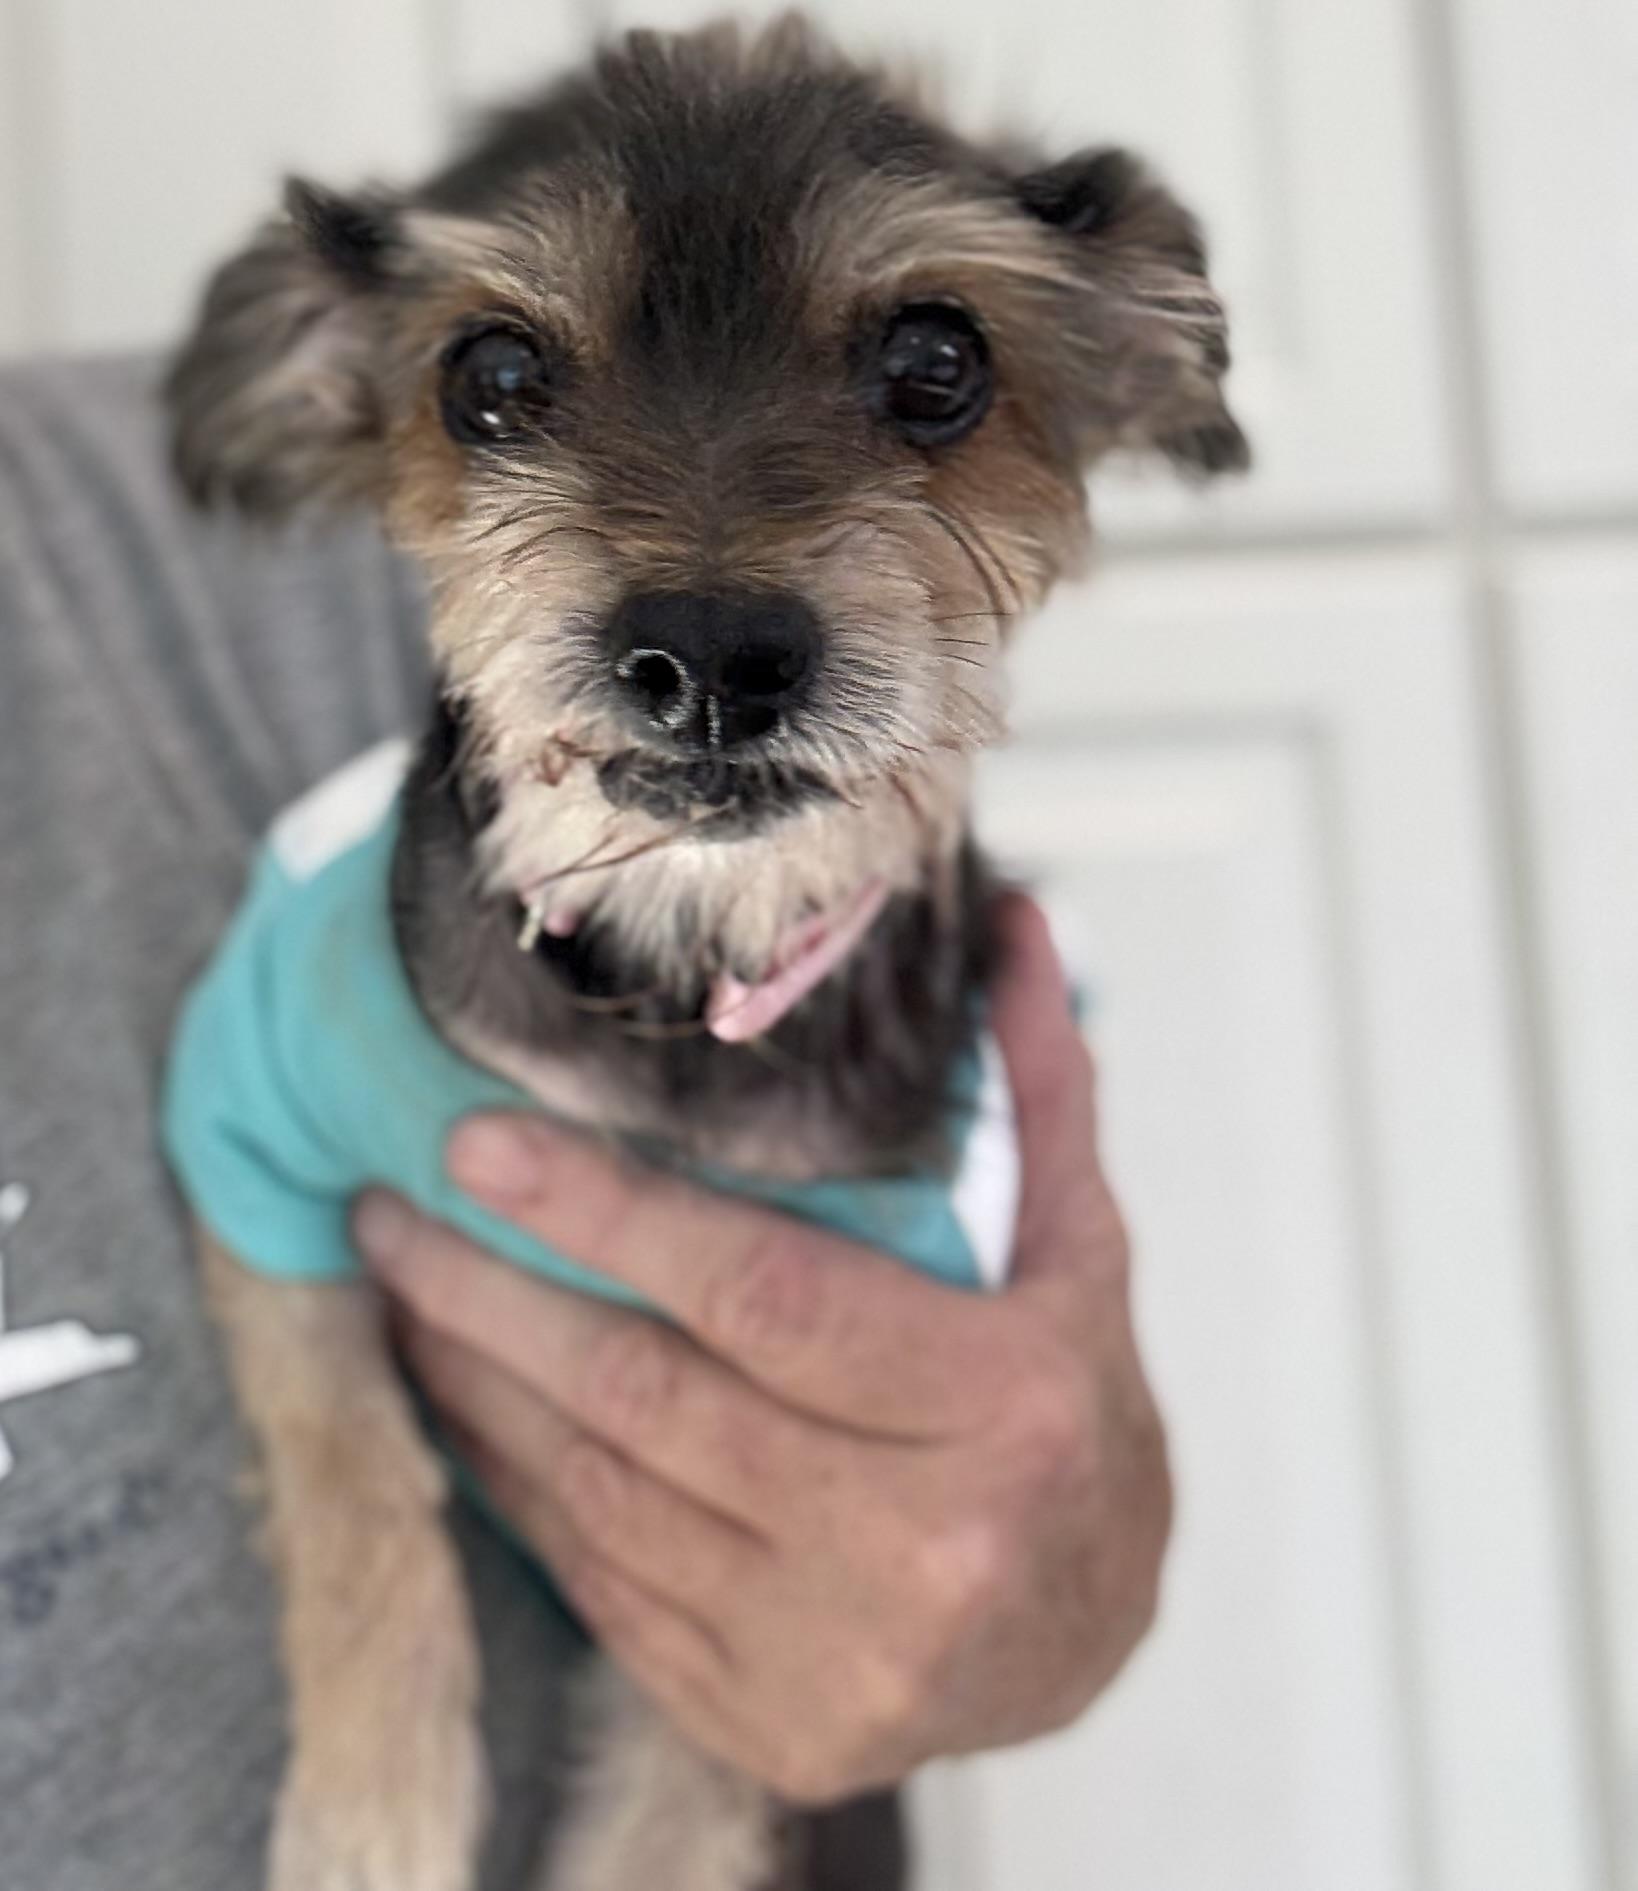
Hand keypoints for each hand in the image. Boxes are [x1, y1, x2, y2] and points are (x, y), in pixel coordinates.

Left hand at [355, 895, 1170, 1803]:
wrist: (1092, 1638)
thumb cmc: (1076, 1421)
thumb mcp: (1079, 1254)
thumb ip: (1036, 1091)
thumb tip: (1016, 923)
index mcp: (1005, 1404)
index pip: (766, 1293)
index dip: (608, 1216)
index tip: (478, 1147)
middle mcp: (920, 1541)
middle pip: (649, 1397)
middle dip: (494, 1296)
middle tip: (391, 1213)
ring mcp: (835, 1654)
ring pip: (600, 1495)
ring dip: (482, 1387)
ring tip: (409, 1292)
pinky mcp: (766, 1720)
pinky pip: (599, 1588)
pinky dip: (519, 1490)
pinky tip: (471, 1410)